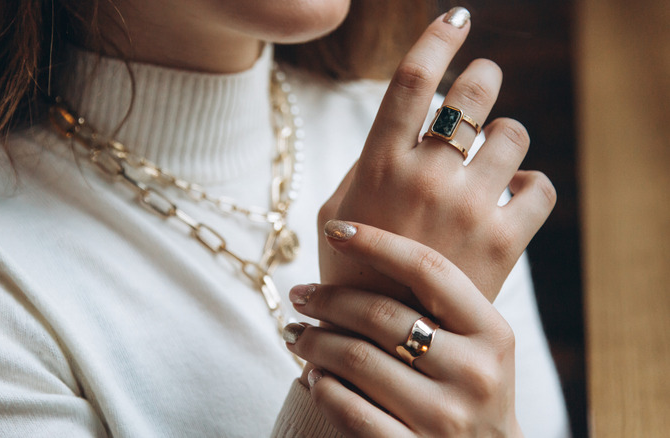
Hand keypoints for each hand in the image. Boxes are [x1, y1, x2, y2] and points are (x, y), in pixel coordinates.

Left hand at [286, 222, 523, 436]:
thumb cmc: (472, 389)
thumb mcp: (480, 344)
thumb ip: (440, 303)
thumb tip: (364, 244)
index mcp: (493, 333)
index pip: (429, 268)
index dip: (377, 241)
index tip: (335, 230)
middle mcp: (474, 373)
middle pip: (381, 314)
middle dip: (327, 299)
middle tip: (300, 294)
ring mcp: (444, 418)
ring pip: (357, 360)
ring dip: (314, 342)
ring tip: (296, 334)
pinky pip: (349, 410)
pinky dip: (322, 387)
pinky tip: (313, 376)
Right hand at [318, 8, 555, 302]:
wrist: (381, 341)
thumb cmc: (351, 271)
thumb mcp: (337, 210)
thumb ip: (367, 164)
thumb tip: (402, 128)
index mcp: (380, 164)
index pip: (412, 79)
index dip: (438, 37)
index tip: (456, 17)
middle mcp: (426, 177)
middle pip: (473, 93)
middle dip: (483, 76)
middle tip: (482, 81)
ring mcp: (469, 208)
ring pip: (512, 134)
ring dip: (505, 134)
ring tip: (493, 152)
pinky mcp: (504, 241)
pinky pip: (541, 186)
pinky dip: (532, 182)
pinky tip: (515, 189)